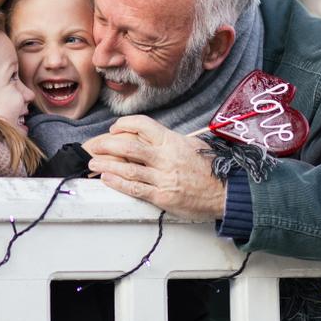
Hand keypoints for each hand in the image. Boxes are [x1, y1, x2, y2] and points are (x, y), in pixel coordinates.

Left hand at [83, 115, 224, 220]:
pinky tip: (107, 179)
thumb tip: (151, 136)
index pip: (142, 125)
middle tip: (94, 145)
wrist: (227, 192)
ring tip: (93, 163)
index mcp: (172, 141)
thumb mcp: (193, 144)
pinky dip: (118, 183)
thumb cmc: (211, 168)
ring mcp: (163, 177)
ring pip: (127, 168)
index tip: (114, 128)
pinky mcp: (163, 196)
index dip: (124, 124)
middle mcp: (165, 157)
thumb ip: (171, 140)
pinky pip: (135, 188)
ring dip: (106, 165)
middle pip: (128, 146)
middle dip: (106, 144)